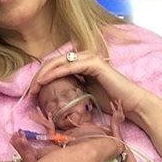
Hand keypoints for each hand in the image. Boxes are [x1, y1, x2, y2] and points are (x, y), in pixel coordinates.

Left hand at [29, 50, 161, 123]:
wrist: (131, 104)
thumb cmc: (111, 102)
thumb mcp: (85, 95)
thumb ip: (73, 90)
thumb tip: (56, 96)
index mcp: (82, 63)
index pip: (57, 66)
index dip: (42, 76)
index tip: (32, 91)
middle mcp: (85, 57)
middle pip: (55, 62)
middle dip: (39, 75)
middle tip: (29, 90)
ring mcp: (90, 58)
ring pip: (59, 62)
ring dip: (43, 74)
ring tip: (33, 87)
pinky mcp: (95, 63)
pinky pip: (69, 66)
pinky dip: (55, 73)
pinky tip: (44, 82)